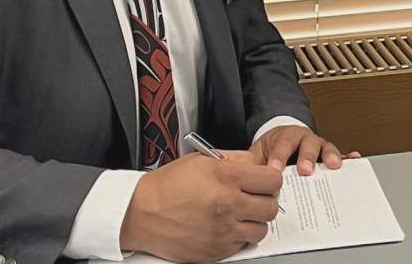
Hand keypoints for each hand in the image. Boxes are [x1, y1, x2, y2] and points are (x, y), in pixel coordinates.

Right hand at [120, 150, 280, 261]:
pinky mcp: (216, 251)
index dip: (271, 179)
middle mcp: (228, 205)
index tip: (264, 181)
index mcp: (225, 178)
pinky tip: (226, 226)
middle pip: (271, 207)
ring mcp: (223, 231)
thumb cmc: (166, 186)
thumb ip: (234, 160)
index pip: (272, 180)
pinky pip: (243, 245)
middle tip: (254, 198)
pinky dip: (239, 236)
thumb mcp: (200, 161)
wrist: (139, 214)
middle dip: (266, 200)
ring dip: (255, 221)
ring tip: (240, 214)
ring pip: (261, 229)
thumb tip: (257, 163)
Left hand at [250, 125, 359, 175]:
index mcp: (284, 137)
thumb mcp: (258, 155)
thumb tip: (248, 182)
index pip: (281, 146)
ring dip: (330, 156)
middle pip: (307, 145)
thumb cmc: (271, 150)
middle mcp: (303, 138)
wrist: (279, 140)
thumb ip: (256, 166)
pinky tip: (354, 159)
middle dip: (306, 158)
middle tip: (304, 171)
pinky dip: (348, 157)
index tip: (275, 170)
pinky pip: (341, 154)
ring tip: (333, 166)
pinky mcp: (328, 154)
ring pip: (326, 148)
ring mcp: (318, 146)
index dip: (278, 158)